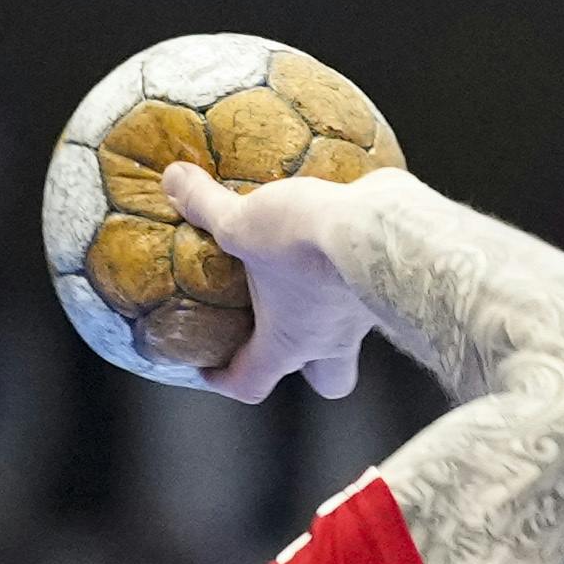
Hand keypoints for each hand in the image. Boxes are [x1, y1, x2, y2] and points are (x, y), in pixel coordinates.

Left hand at [160, 160, 386, 402]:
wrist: (378, 226)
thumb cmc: (305, 246)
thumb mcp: (242, 223)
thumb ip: (206, 205)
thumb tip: (174, 180)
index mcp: (288, 343)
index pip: (251, 382)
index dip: (224, 379)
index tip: (209, 366)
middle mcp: (332, 339)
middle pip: (329, 381)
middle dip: (308, 368)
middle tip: (287, 334)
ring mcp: (367, 314)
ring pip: (352, 332)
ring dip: (332, 313)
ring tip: (310, 273)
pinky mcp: (390, 278)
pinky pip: (369, 283)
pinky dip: (352, 267)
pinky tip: (338, 234)